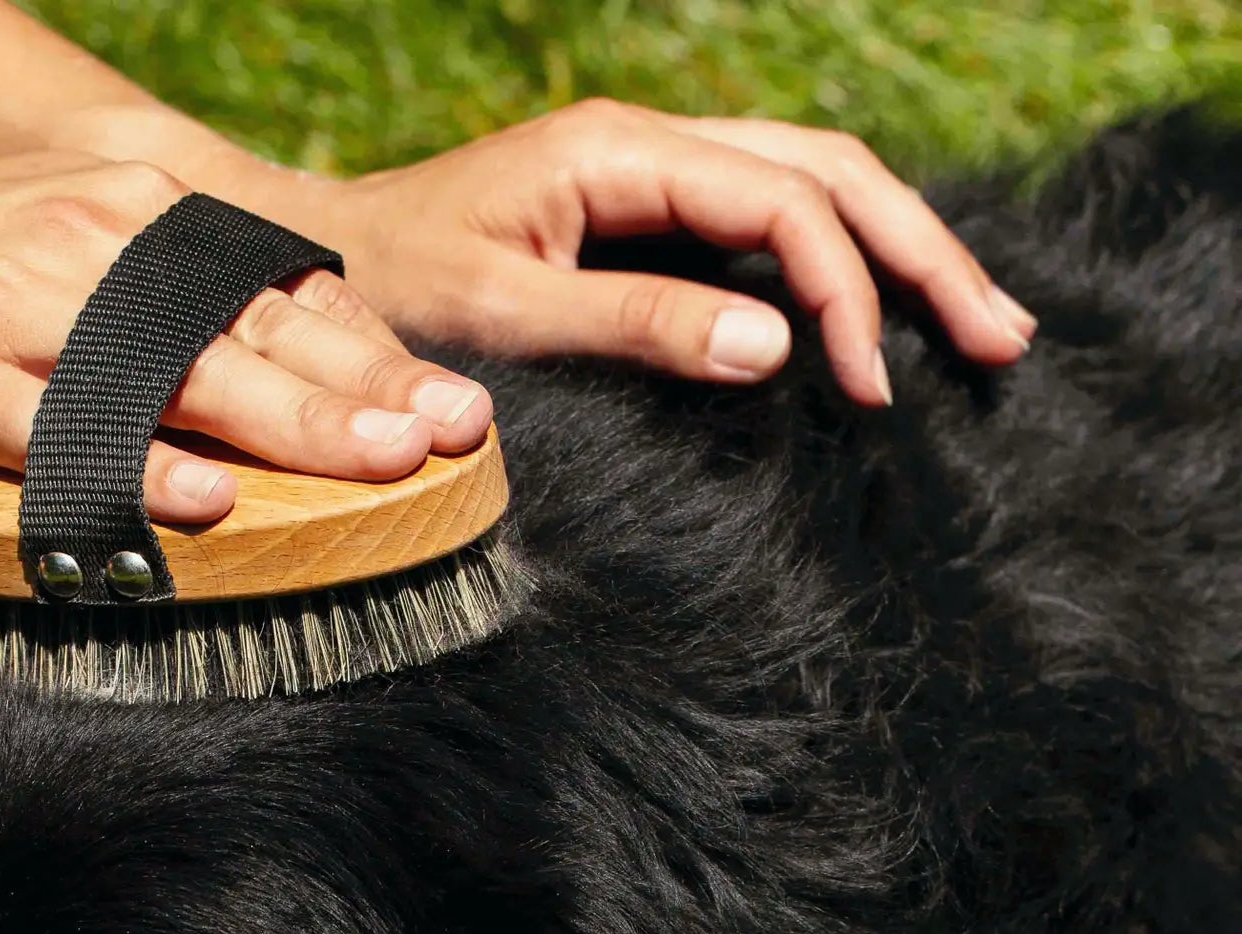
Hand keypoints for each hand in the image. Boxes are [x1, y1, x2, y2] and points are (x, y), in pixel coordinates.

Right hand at [0, 153, 492, 519]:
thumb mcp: (101, 263)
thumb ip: (200, 308)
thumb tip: (333, 376)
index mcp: (146, 216)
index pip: (283, 290)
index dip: (376, 353)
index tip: (455, 408)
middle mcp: (97, 242)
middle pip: (251, 327)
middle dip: (361, 387)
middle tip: (448, 434)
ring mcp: (24, 303)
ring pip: (172, 372)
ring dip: (284, 422)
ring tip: (376, 462)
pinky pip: (59, 430)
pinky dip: (136, 468)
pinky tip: (206, 503)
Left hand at [256, 100, 1037, 405]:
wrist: (330, 270)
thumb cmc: (397, 291)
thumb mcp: (513, 314)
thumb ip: (639, 323)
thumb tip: (776, 349)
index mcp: (624, 153)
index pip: (783, 201)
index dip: (845, 289)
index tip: (874, 383)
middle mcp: (654, 149)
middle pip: (831, 174)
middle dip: (922, 254)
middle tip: (1005, 337)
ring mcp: (655, 180)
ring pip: (813, 191)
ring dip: (900, 254)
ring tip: (978, 324)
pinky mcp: (647, 221)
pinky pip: (768, 227)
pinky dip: (836, 270)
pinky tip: (876, 312)